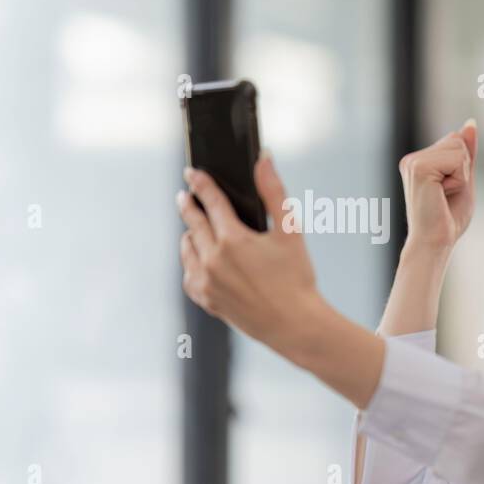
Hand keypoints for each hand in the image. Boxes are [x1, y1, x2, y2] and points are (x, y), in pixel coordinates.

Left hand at [177, 153, 322, 353]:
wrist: (295, 325)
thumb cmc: (297, 277)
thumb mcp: (290, 230)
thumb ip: (273, 191)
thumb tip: (263, 158)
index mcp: (233, 239)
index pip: (210, 201)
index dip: (200, 183)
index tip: (192, 172)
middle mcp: (213, 260)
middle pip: (192, 222)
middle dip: (189, 204)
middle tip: (185, 195)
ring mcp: (206, 282)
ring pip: (187, 247)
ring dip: (191, 234)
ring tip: (196, 228)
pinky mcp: (205, 299)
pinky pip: (189, 273)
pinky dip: (192, 262)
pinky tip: (202, 258)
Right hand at [398, 118, 477, 254]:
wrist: (435, 242)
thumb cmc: (448, 219)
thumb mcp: (463, 179)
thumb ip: (466, 152)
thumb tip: (470, 122)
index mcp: (419, 161)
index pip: (455, 140)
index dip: (463, 166)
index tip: (448, 190)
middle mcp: (412, 159)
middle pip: (457, 139)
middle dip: (463, 168)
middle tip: (447, 194)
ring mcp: (413, 161)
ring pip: (458, 147)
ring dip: (461, 174)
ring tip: (444, 195)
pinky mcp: (418, 167)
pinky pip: (457, 158)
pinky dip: (459, 178)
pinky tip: (442, 194)